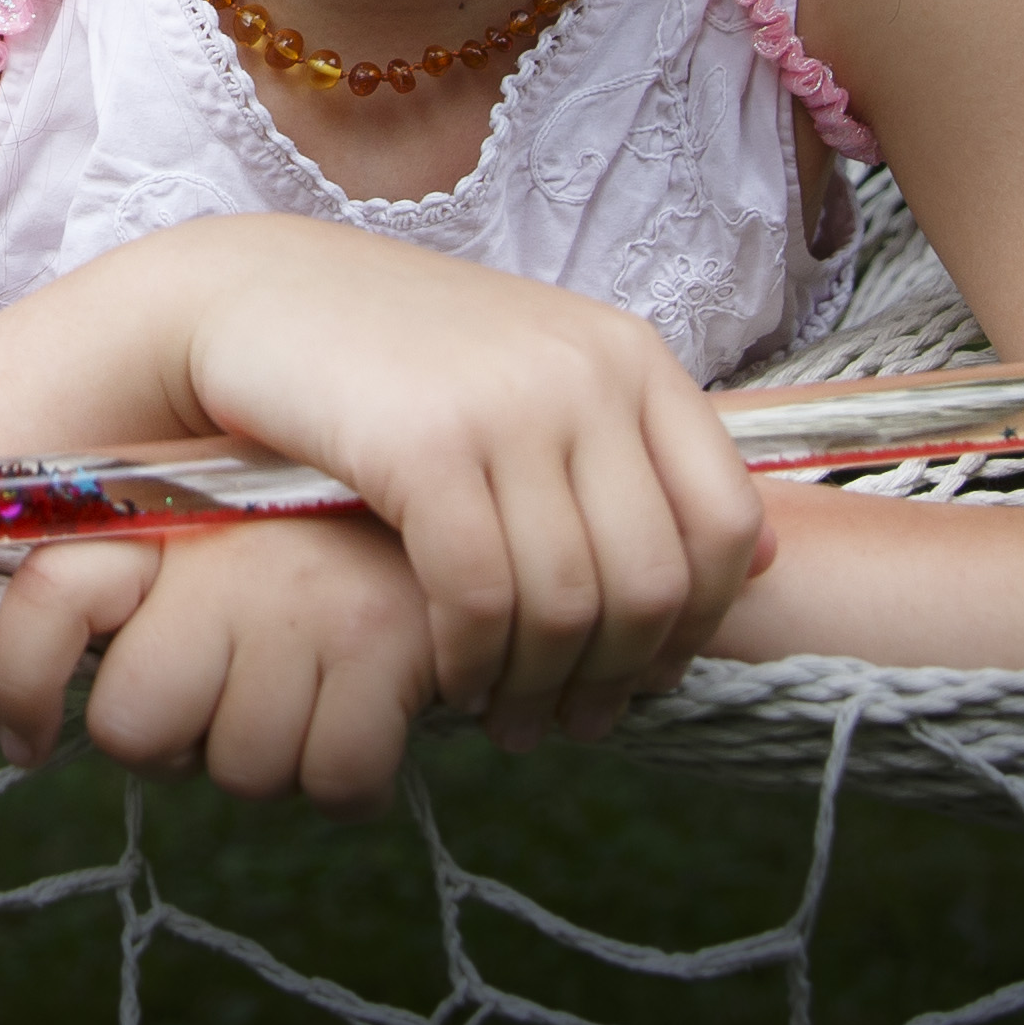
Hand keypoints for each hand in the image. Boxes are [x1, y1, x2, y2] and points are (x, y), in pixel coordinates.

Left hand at [0, 519, 436, 813]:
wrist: (458, 517)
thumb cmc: (310, 546)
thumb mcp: (201, 539)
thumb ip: (113, 595)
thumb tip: (26, 732)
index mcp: (168, 516)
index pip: (52, 597)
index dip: (18, 686)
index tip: (26, 744)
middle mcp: (226, 553)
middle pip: (134, 728)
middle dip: (173, 742)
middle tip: (226, 697)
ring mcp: (306, 599)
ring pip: (240, 772)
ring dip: (271, 758)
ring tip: (306, 690)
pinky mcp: (387, 647)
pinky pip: (333, 782)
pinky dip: (347, 779)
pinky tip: (361, 717)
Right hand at [164, 226, 775, 750]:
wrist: (256, 300)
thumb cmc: (394, 361)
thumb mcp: (538, 382)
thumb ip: (639, 459)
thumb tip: (768, 560)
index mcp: (630, 355)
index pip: (726, 523)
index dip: (699, 625)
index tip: (645, 678)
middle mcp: (587, 371)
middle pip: (655, 580)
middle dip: (617, 677)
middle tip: (569, 724)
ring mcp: (509, 404)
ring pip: (573, 601)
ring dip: (542, 686)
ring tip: (507, 718)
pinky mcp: (425, 444)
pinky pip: (483, 596)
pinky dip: (476, 662)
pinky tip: (453, 679)